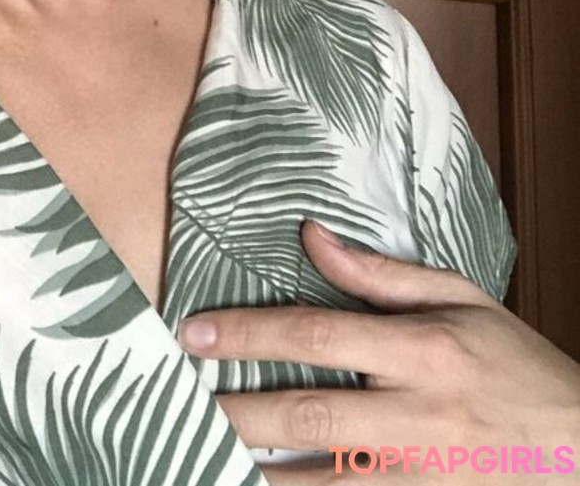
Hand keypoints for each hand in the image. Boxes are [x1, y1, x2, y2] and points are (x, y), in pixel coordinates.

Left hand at [177, 221, 579, 482]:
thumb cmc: (518, 367)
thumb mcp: (461, 300)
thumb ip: (380, 274)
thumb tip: (310, 235)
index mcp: (422, 351)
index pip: (318, 336)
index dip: (250, 334)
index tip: (192, 332)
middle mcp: (416, 416)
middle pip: (309, 416)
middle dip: (236, 411)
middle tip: (177, 401)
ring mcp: (421, 478)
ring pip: (322, 484)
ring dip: (259, 475)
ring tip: (200, 458)